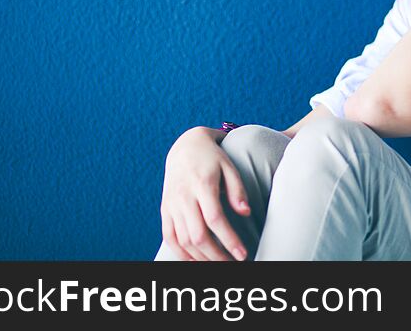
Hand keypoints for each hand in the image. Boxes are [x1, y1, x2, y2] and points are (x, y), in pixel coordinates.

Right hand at [160, 126, 250, 260]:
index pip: (215, 219)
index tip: (242, 255)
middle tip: (232, 264)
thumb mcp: (229, 166)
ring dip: (201, 258)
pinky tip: (196, 261)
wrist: (185, 146)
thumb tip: (246, 213)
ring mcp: (171, 204)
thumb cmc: (212, 158)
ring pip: (183, 240)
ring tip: (218, 265)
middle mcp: (183, 196)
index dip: (229, 240)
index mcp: (202, 184)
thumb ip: (238, 190)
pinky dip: (181, 254)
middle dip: (216, 256)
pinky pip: (169, 237)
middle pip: (197, 235)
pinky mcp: (164, 209)